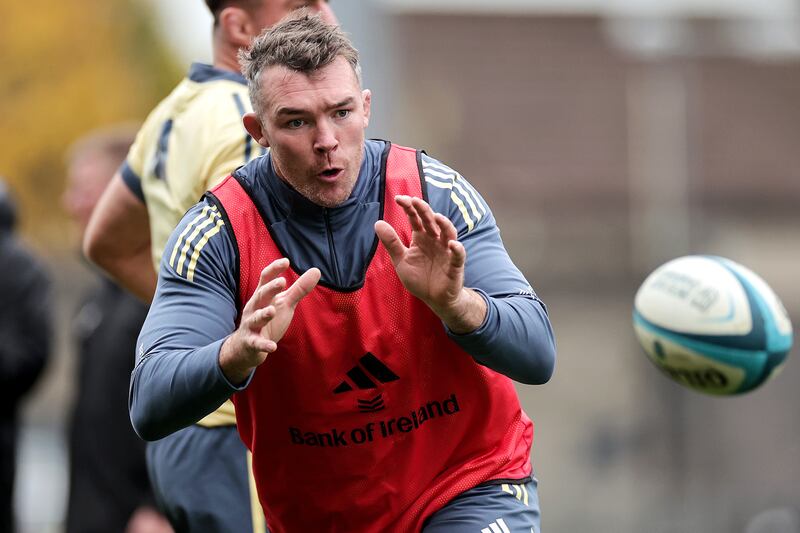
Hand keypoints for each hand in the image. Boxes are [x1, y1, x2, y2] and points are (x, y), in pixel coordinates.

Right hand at [219, 258, 319, 383]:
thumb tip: (316, 270)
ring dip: (263, 315)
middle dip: (270, 289)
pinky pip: (257, 343)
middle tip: (282, 282)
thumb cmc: (268, 320)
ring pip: (256, 318)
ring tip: (272, 311)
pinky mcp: (251, 342)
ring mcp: (251, 325)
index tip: (286, 261)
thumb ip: (299, 289)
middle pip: (261, 296)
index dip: (274, 270)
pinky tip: (272, 347)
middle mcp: (255, 308)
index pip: (265, 279)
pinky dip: (264, 344)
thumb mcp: (284, 303)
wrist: (247, 347)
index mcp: (262, 296)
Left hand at [374, 195, 485, 332]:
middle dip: (424, 210)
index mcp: (421, 238)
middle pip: (431, 221)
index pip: (415, 218)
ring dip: (444, 224)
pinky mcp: (455, 265)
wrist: (434, 299)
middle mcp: (435, 240)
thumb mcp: (401, 260)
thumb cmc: (419, 278)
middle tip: (414, 200)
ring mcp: (446, 251)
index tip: (399, 199)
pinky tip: (452, 244)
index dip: (409, 207)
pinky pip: (458, 255)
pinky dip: (457, 249)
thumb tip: (378, 223)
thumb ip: (391, 243)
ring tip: (436, 217)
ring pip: (448, 233)